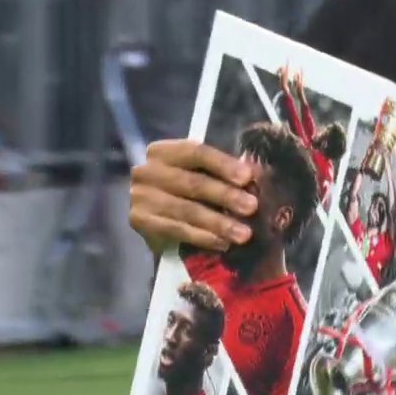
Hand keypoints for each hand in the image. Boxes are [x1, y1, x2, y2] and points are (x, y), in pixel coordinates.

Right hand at [128, 139, 259, 254]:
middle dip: (225, 196)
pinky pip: (177, 231)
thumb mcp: (196, 170)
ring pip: (186, 211)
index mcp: (164, 151)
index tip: (247, 177)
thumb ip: (219, 171)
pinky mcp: (140, 222)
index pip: (196, 152)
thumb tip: (255, 178)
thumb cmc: (181, 183)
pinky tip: (222, 243)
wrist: (147, 206)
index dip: (223, 164)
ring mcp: (141, 197)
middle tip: (251, 207)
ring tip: (243, 234)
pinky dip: (203, 238)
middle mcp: (147, 171)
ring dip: (218, 224)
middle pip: (192, 183)